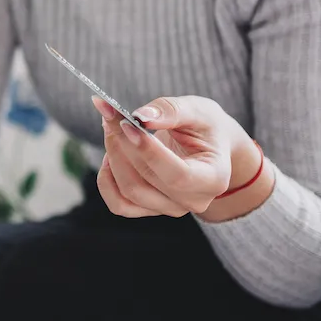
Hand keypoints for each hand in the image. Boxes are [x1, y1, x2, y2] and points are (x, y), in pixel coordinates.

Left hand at [92, 95, 259, 219]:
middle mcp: (192, 200)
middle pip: (145, 181)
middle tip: (110, 114)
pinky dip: (106, 180)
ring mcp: (170, 208)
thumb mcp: (199, 111)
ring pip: (129, 191)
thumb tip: (140, 117)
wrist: (209, 147)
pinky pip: (119, 204)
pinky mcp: (150, 209)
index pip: (176, 175)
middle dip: (123, 144)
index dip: (147, 151)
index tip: (126, 123)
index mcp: (213, 178)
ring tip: (111, 127)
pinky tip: (109, 156)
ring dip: (113, 157)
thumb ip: (172, 111)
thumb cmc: (207, 128)